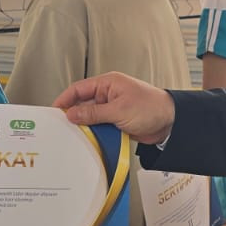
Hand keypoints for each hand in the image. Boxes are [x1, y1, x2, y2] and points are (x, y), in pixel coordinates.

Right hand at [54, 72, 175, 144]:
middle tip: (60, 128)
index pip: (79, 89)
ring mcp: (112, 109)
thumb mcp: (119, 110)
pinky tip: (88, 141)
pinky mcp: (116, 122)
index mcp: (108, 84)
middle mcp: (108, 94)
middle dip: (72, 115)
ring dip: (84, 127)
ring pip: (90, 118)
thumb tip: (72, 114)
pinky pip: (99, 127)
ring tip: (72, 137)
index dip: (65, 100)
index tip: (54, 112)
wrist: (171, 122)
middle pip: (82, 104)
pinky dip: (94, 134)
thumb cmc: (151, 107)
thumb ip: (94, 113)